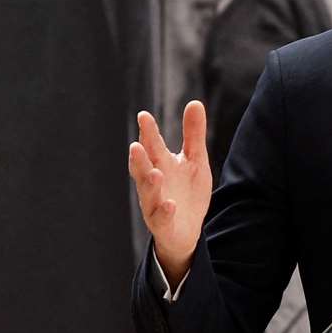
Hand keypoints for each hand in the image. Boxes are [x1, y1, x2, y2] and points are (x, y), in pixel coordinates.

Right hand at [128, 102, 211, 288]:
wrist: (187, 230)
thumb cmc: (187, 191)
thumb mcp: (195, 160)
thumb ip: (193, 134)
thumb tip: (195, 102)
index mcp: (160, 164)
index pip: (152, 146)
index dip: (147, 132)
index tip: (144, 116)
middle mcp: (153, 183)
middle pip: (143, 169)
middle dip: (139, 159)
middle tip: (136, 145)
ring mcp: (155, 204)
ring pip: (148, 194)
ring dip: (149, 184)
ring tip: (155, 174)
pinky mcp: (163, 224)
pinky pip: (161, 218)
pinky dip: (164, 211)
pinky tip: (170, 204)